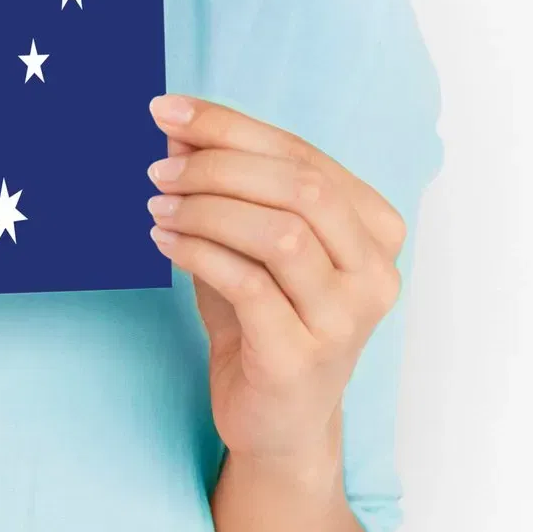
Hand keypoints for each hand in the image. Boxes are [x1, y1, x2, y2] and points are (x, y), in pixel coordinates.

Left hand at [144, 95, 405, 478]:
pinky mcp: (302, 356)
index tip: (167, 111)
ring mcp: (346, 318)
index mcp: (374, 228)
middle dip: (218, 166)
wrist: (276, 420)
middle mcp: (375, 271)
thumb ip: (224, 183)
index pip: (303, 155)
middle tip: (158, 170)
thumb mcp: (243, 240)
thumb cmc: (262, 319)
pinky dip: (198, 253)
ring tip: (157, 208)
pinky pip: (249, 285)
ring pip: (280, 233)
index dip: (230, 126)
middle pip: (300, 187)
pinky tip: (164, 242)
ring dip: (206, 209)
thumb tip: (177, 125)